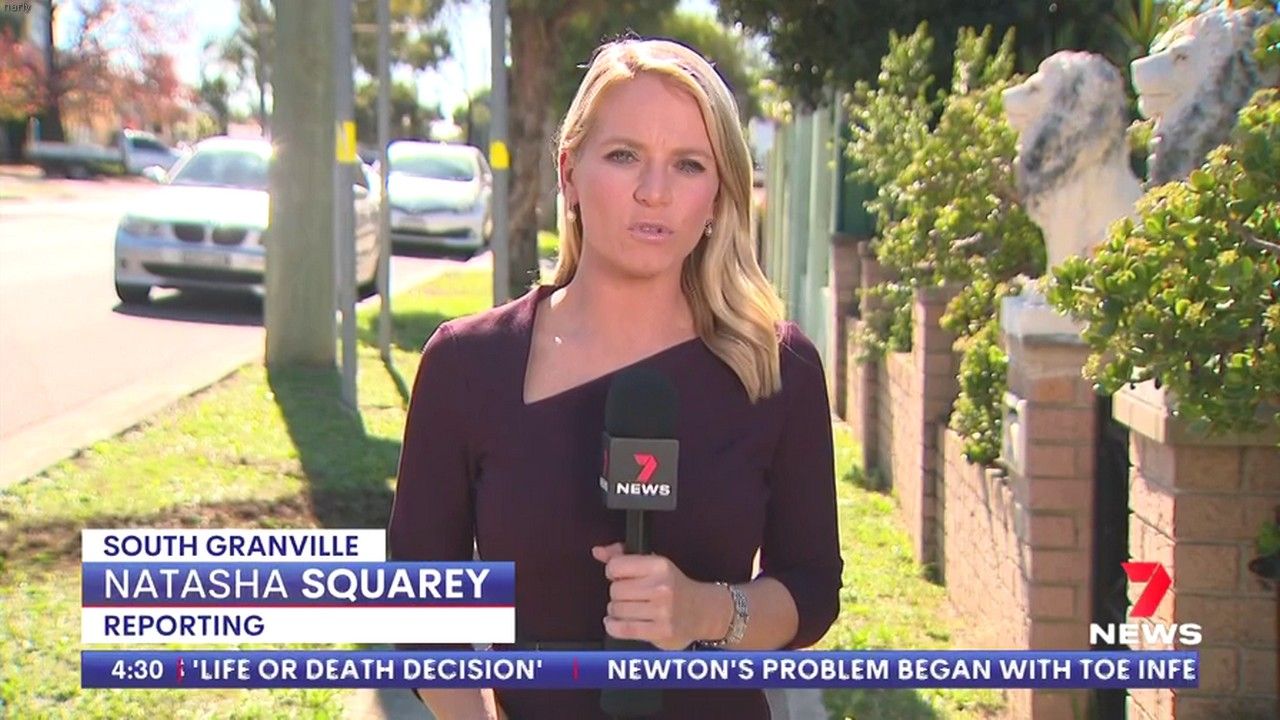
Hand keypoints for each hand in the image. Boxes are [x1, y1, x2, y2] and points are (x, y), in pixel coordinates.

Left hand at [591, 542, 722, 650]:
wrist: (702, 611)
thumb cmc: (674, 586)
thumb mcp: (653, 564)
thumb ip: (623, 556)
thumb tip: (598, 551)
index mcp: (659, 566)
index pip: (616, 566)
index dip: (613, 572)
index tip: (619, 576)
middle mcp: (661, 587)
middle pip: (615, 590)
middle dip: (617, 593)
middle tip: (629, 595)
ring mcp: (662, 611)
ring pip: (617, 609)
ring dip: (618, 611)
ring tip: (630, 609)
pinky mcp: (660, 631)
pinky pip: (622, 629)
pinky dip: (614, 626)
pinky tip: (617, 622)